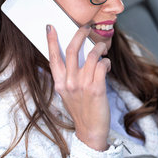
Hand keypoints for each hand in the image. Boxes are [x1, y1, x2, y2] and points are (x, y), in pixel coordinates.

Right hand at [47, 24, 110, 150]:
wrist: (90, 131)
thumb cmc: (81, 112)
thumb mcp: (68, 95)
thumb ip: (68, 78)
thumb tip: (76, 59)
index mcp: (59, 83)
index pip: (53, 57)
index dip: (51, 41)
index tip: (50, 26)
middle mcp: (69, 82)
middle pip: (72, 50)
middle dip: (80, 34)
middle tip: (86, 27)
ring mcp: (82, 85)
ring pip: (92, 55)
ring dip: (99, 48)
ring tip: (103, 48)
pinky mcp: (97, 89)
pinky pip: (102, 66)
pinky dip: (106, 62)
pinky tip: (107, 64)